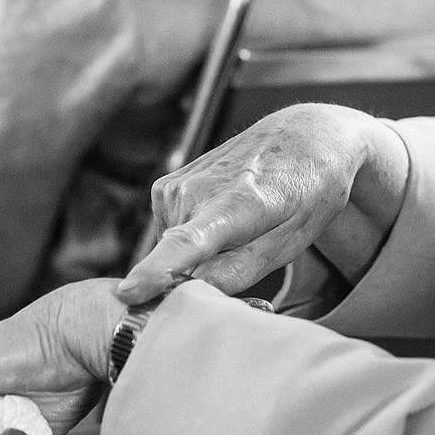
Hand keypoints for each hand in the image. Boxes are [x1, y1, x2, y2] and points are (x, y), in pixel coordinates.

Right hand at [116, 104, 408, 306]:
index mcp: (238, 204)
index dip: (156, 272)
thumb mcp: (289, 242)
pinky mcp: (166, 185)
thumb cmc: (305, 194)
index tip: (128, 294)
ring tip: (238, 230)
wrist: (303, 138)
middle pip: (178, 262)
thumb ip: (237, 273)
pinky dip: (190, 236)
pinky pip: (170, 232)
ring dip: (197, 255)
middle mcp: (198, 189)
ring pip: (172, 250)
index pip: (187, 243)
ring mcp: (178, 184)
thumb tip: (190, 296)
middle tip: (245, 255)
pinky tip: (221, 217)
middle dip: (200, 277)